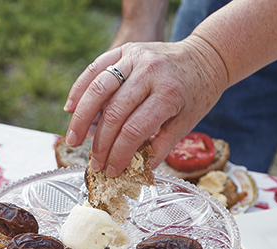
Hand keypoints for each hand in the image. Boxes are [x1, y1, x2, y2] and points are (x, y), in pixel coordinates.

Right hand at [63, 36, 227, 176]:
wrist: (207, 56)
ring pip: (98, 89)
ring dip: (81, 117)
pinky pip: (95, 68)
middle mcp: (150, 72)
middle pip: (114, 112)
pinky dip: (79, 89)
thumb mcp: (186, 123)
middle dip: (100, 143)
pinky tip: (70, 109)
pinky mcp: (125, 49)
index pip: (134, 130)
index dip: (119, 153)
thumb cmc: (196, 93)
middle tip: (94, 163)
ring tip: (73, 139)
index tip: (112, 170)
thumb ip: (159, 146)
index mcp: (169, 93)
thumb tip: (135, 171)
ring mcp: (136, 57)